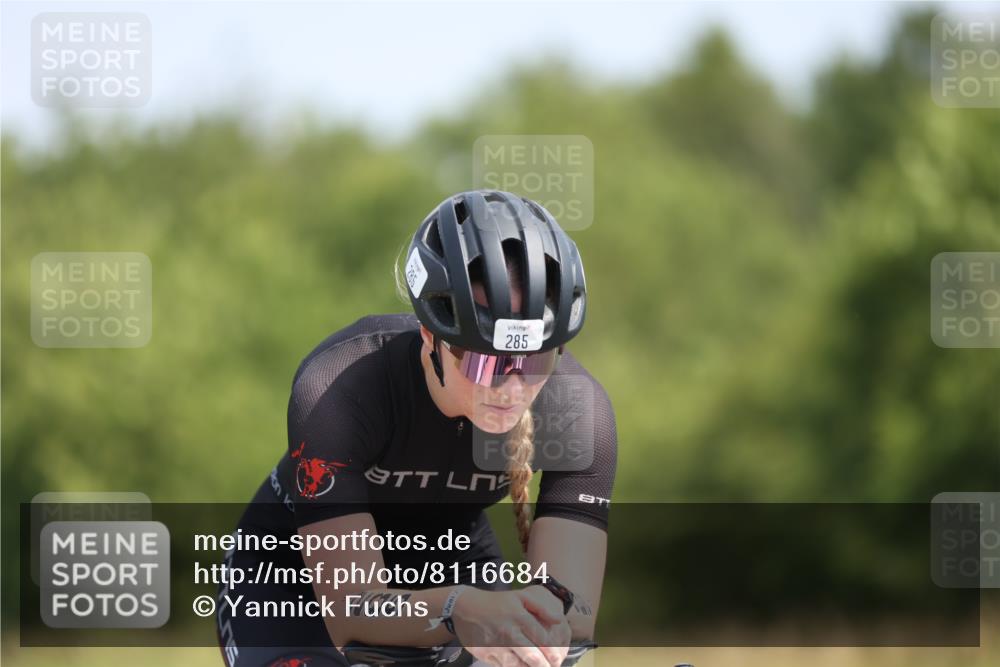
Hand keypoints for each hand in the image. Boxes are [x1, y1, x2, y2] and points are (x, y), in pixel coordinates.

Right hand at [452, 587, 570, 666]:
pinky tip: (520, 666)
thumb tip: (559, 621)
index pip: (542, 639)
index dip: (553, 652)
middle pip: (532, 657)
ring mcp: (495, 645)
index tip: (558, 659)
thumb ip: (541, 607)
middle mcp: (508, 632)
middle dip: (544, 666)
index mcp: (519, 617)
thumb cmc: (497, 603)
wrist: (464, 607)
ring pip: (518, 666)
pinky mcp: (485, 654)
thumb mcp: (520, 597)